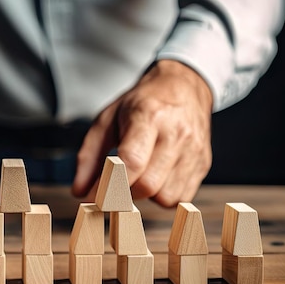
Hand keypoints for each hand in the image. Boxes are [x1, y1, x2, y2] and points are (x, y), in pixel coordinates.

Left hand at [72, 60, 212, 206]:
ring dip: (147, 195)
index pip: (132, 161)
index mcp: (149, 116)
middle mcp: (176, 133)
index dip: (111, 185)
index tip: (96, 195)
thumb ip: (89, 157)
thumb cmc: (142, 103)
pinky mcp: (204, 163)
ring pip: (166, 196)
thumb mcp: (106, 120)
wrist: (183, 86)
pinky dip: (164, 195)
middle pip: (148, 185)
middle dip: (126, 193)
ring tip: (140, 175)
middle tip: (117, 184)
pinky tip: (157, 176)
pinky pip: (181, 197)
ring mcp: (194, 150)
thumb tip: (80, 192)